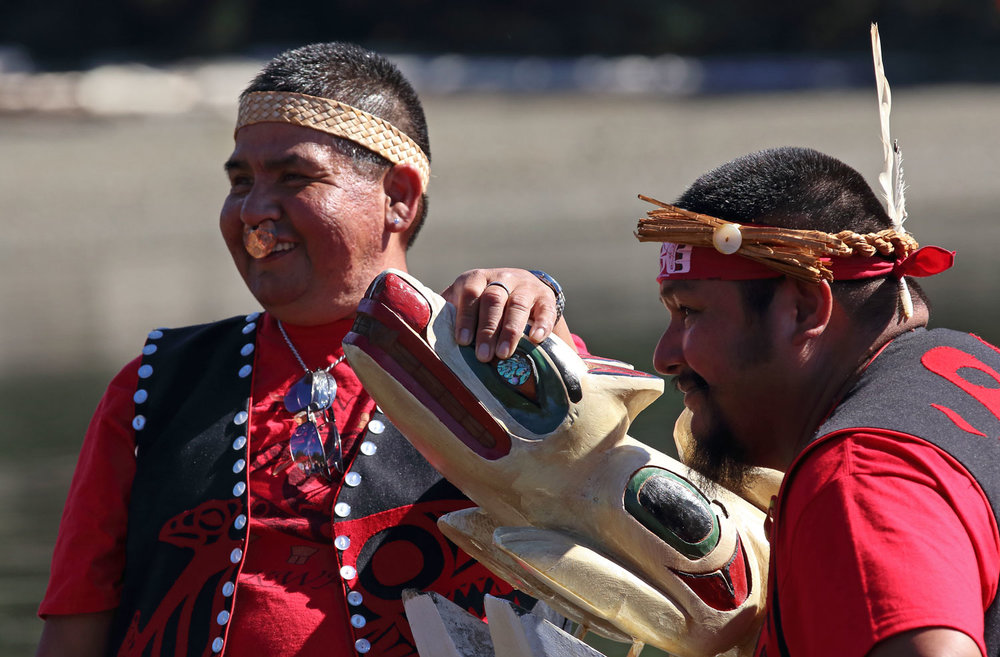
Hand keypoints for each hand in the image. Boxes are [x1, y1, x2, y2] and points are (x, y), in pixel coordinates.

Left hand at [442, 268, 569, 361]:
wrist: (522, 287)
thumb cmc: (483, 302)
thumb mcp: (464, 299)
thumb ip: (447, 311)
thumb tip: (420, 330)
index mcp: (476, 278)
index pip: (470, 293)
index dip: (466, 317)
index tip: (463, 341)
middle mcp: (502, 277)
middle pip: (493, 300)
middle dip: (487, 329)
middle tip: (483, 356)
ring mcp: (525, 286)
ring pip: (518, 305)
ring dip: (510, 331)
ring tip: (503, 355)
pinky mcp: (545, 297)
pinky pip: (546, 309)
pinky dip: (542, 324)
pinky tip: (535, 339)